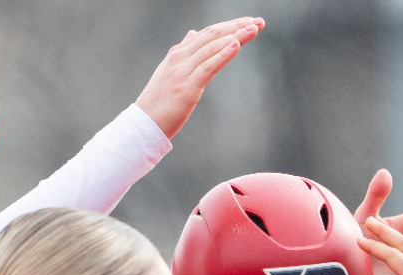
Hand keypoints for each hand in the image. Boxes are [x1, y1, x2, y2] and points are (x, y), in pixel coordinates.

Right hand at [135, 18, 264, 137]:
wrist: (143, 125)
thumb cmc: (158, 103)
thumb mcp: (169, 71)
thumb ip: (183, 52)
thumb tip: (193, 33)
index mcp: (177, 54)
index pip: (207, 33)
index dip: (229, 25)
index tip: (248, 22)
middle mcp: (179, 58)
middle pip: (212, 35)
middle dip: (237, 26)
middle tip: (259, 22)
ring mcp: (182, 72)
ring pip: (213, 47)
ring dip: (236, 35)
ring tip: (254, 28)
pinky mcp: (187, 88)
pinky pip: (208, 67)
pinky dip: (223, 54)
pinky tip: (236, 44)